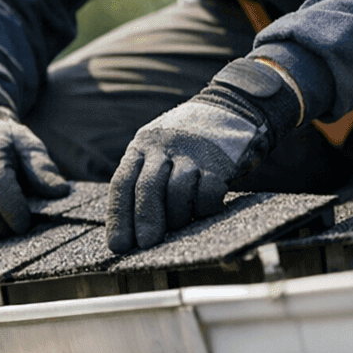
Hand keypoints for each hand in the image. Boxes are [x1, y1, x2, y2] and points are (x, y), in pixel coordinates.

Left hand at [106, 59, 302, 253]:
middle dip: (146, 220)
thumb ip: (146, 177)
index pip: (122, 183)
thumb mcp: (161, 148)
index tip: (119, 246)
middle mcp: (164, 146)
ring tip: (180, 225)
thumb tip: (135, 231)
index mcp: (143, 145)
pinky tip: (205, 210)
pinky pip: (208, 192)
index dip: (119, 217)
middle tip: (148, 244)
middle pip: (147, 188)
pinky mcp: (220, 159)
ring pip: (177, 191)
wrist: (233, 106)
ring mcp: (192, 151)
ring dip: (177, 216)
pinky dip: (205, 207)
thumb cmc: (191, 141)